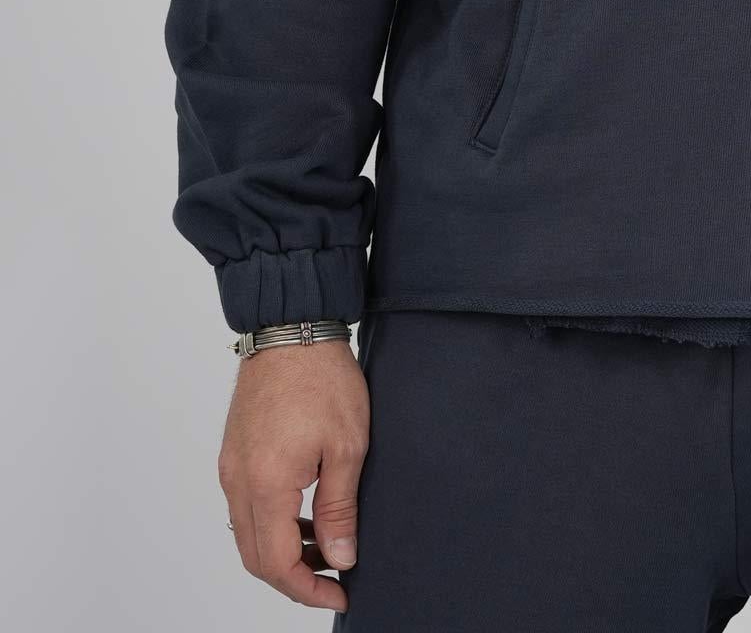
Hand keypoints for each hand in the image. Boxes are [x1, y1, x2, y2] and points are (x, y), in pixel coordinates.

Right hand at [216, 337, 368, 611]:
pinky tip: (305, 514)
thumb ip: (340, 509)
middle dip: (293, 577)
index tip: (339, 592)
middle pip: (256, 557)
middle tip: (333, 578)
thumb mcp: (348, 445)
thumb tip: (339, 558)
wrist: (291, 328)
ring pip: (248, 534)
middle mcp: (238, 482)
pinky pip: (246, 506)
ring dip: (282, 551)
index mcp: (266, 484)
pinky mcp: (234, 453)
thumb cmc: (323, 378)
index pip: (277, 563)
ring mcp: (231, 467)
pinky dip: (272, 523)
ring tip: (325, 546)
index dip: (307, 588)